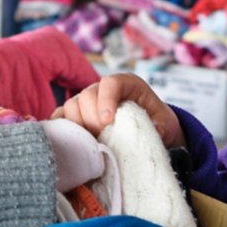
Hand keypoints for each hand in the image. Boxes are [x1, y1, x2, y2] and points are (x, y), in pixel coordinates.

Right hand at [52, 73, 184, 147]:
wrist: (151, 130)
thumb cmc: (157, 122)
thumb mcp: (166, 123)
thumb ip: (161, 126)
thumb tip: (154, 130)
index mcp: (126, 84)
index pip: (110, 83)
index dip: (106, 100)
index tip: (108, 122)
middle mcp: (102, 89)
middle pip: (86, 96)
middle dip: (92, 119)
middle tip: (103, 138)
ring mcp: (86, 102)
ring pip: (70, 107)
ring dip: (78, 127)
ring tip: (92, 142)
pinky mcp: (75, 116)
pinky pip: (60, 118)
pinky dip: (63, 129)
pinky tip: (72, 143)